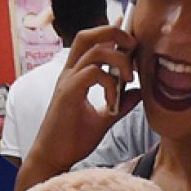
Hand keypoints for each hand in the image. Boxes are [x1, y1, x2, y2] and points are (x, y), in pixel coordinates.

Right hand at [24, 25, 143, 175]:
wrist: (53, 158)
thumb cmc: (72, 139)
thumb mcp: (103, 119)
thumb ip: (120, 104)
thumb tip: (138, 93)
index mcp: (76, 75)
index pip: (91, 42)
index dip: (111, 33)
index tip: (131, 40)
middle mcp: (70, 73)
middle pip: (88, 35)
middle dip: (114, 33)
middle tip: (133, 48)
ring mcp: (67, 81)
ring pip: (95, 50)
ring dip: (119, 60)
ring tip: (130, 78)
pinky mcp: (68, 94)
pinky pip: (92, 73)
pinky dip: (110, 82)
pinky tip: (113, 101)